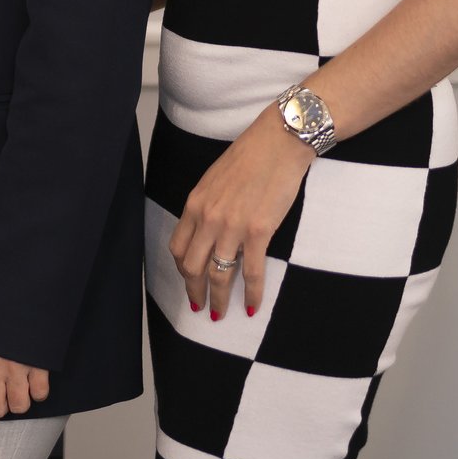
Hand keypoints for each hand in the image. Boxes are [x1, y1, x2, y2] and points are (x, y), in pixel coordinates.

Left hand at [0, 346, 48, 417]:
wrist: (19, 289)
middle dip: (2, 404)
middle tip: (4, 391)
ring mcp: (16, 366)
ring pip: (19, 406)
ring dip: (21, 399)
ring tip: (19, 385)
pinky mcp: (38, 364)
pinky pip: (40, 393)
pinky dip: (39, 389)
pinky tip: (34, 377)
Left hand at [170, 112, 315, 318]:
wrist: (278, 143)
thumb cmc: (249, 158)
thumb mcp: (215, 180)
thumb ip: (207, 206)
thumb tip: (207, 230)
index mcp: (195, 204)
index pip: (178, 247)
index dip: (182, 270)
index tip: (189, 282)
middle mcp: (208, 218)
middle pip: (192, 266)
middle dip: (194, 291)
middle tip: (200, 308)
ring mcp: (232, 227)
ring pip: (218, 274)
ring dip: (218, 299)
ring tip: (220, 315)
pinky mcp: (259, 231)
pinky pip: (252, 271)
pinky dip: (252, 293)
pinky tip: (252, 307)